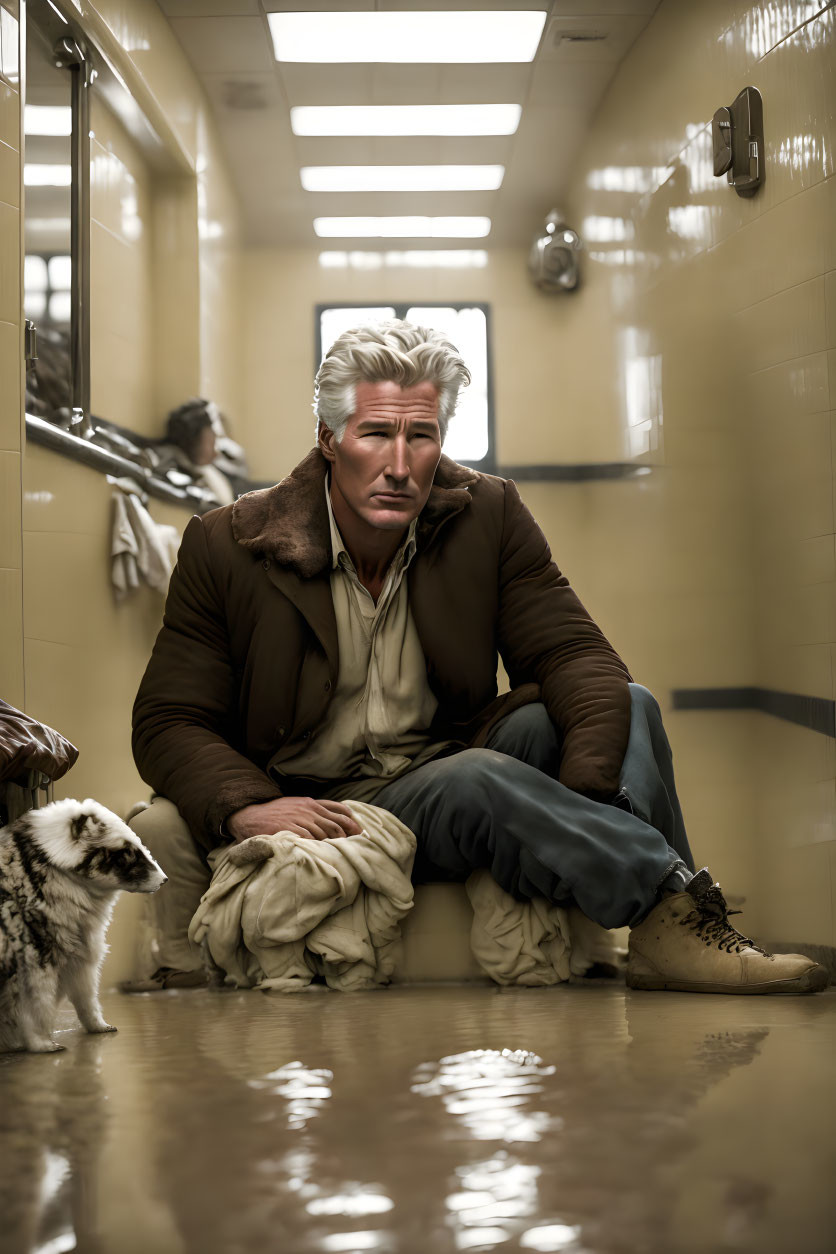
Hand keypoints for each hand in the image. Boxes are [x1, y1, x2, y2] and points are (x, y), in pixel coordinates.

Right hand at [226, 797, 362, 842]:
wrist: (250, 815)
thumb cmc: (274, 813)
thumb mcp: (296, 805)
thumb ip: (312, 811)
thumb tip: (331, 820)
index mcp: (310, 803)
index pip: (337, 810)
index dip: (351, 821)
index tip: (360, 831)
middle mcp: (307, 810)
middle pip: (334, 824)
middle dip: (347, 835)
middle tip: (356, 846)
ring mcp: (298, 819)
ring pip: (323, 832)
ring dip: (333, 843)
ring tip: (341, 853)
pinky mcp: (288, 829)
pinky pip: (307, 838)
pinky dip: (316, 846)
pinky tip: (321, 853)